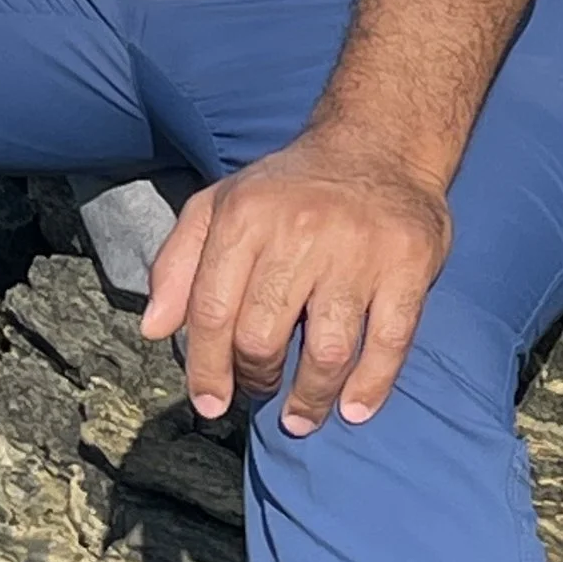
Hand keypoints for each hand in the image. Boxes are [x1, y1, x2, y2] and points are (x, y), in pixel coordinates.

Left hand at [141, 128, 452, 434]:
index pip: (213, 310)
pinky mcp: (407, 266)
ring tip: (300, 416)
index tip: (210, 402)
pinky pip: (388, 342)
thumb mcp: (219, 206)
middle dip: (256, 379)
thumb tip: (154, 329)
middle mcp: (300, 231)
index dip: (207, 367)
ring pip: (326, 351)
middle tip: (260, 389)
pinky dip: (370, 387)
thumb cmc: (288, 189)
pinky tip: (353, 409)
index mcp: (246, 216)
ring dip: (309, 399)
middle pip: (262, 337)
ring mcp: (357, 251)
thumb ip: (177, 263)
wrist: (378, 146)